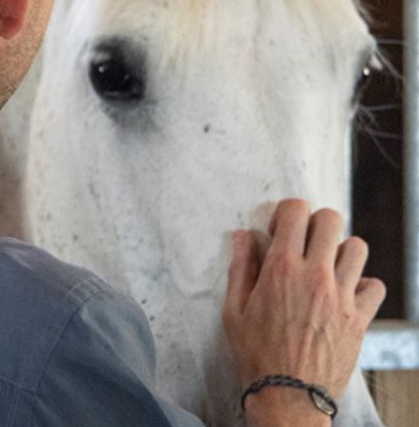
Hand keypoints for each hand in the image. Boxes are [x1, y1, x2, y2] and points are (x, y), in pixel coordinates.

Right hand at [222, 199, 385, 424]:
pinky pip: (375, 286)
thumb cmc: (256, 354)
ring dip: (340, 251)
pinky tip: (345, 295)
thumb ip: (240, 266)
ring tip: (326, 267)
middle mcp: (315, 275)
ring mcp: (341, 296)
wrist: (288, 397)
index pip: (295, 210)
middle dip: (315, 223)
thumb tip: (244, 236)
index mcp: (281, 267)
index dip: (286, 213)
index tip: (278, 231)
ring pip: (357, 247)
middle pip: (330, 219)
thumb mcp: (233, 309)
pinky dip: (363, 285)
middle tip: (303, 243)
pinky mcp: (359, 319)